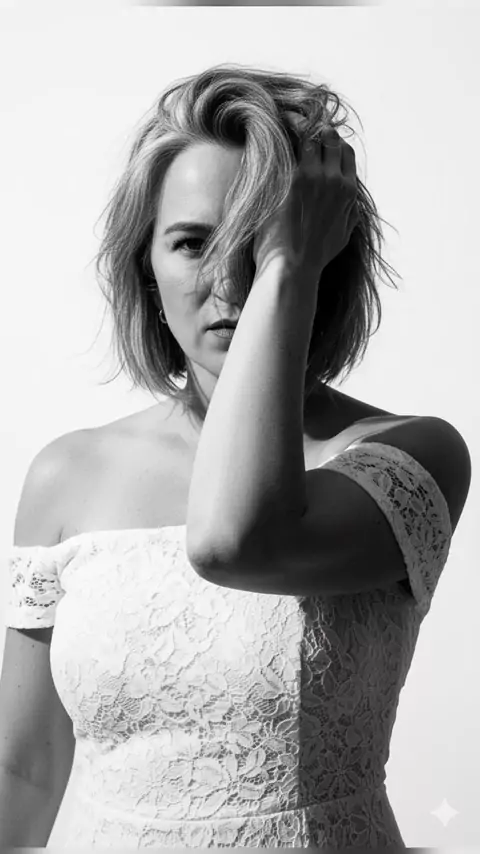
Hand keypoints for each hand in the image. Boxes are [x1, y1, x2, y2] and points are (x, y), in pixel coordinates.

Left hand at [252, 128, 359, 280]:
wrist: (293, 268)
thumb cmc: (314, 257)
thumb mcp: (344, 236)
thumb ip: (350, 215)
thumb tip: (351, 204)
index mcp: (348, 191)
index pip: (345, 150)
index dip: (332, 141)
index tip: (318, 141)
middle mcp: (333, 179)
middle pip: (330, 136)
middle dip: (315, 127)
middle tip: (296, 126)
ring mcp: (312, 177)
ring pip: (309, 134)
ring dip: (296, 125)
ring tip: (280, 123)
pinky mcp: (289, 179)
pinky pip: (286, 145)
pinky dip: (279, 135)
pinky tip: (267, 131)